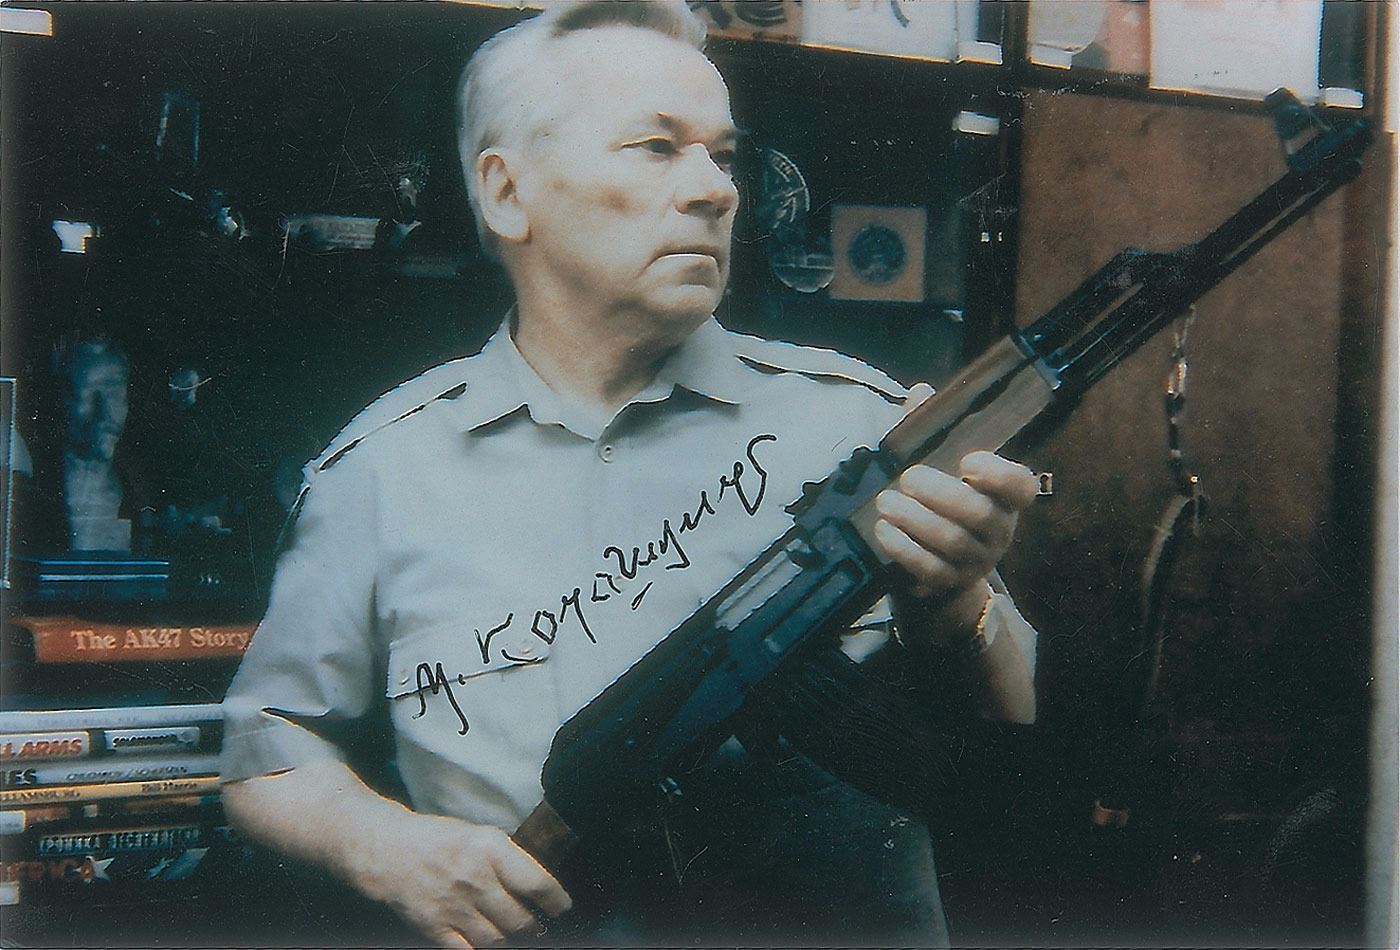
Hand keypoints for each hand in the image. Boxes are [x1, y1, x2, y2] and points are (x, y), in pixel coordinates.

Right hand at [346, 809, 572, 948]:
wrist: (388, 851)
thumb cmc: (438, 840)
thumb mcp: (479, 835)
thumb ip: (507, 860)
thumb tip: (538, 888)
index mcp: (489, 848)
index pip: (536, 882)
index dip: (555, 900)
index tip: (561, 907)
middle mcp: (474, 878)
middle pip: (520, 918)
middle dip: (534, 926)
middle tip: (537, 926)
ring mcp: (453, 906)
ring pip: (498, 940)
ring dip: (511, 940)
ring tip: (514, 934)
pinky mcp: (434, 927)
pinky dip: (482, 949)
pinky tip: (487, 943)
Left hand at [872, 384, 1038, 636]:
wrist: (935, 569)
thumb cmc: (938, 504)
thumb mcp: (938, 467)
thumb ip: (931, 431)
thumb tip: (919, 392)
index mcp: (1003, 498)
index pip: (1021, 488)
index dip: (1001, 476)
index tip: (969, 461)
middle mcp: (998, 531)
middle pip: (981, 515)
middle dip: (942, 494)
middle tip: (907, 478)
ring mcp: (977, 562)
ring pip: (954, 543)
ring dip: (916, 520)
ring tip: (885, 502)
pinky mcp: (950, 584)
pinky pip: (931, 570)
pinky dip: (905, 549)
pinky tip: (884, 531)